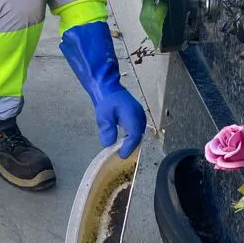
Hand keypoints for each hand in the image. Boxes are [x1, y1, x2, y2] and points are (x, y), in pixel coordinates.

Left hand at [59, 21, 145, 157]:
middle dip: (131, 146)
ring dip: (131, 141)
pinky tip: (124, 140)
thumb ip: (107, 129)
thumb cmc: (106, 100)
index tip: (121, 155)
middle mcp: (139, 115)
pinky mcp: (138, 115)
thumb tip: (108, 144)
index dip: (128, 147)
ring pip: (138, 132)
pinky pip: (137, 128)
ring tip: (122, 149)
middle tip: (121, 155)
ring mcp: (140, 114)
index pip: (134, 135)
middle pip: (138, 135)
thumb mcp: (103, 115)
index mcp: (132, 114)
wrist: (108, 87)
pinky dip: (132, 136)